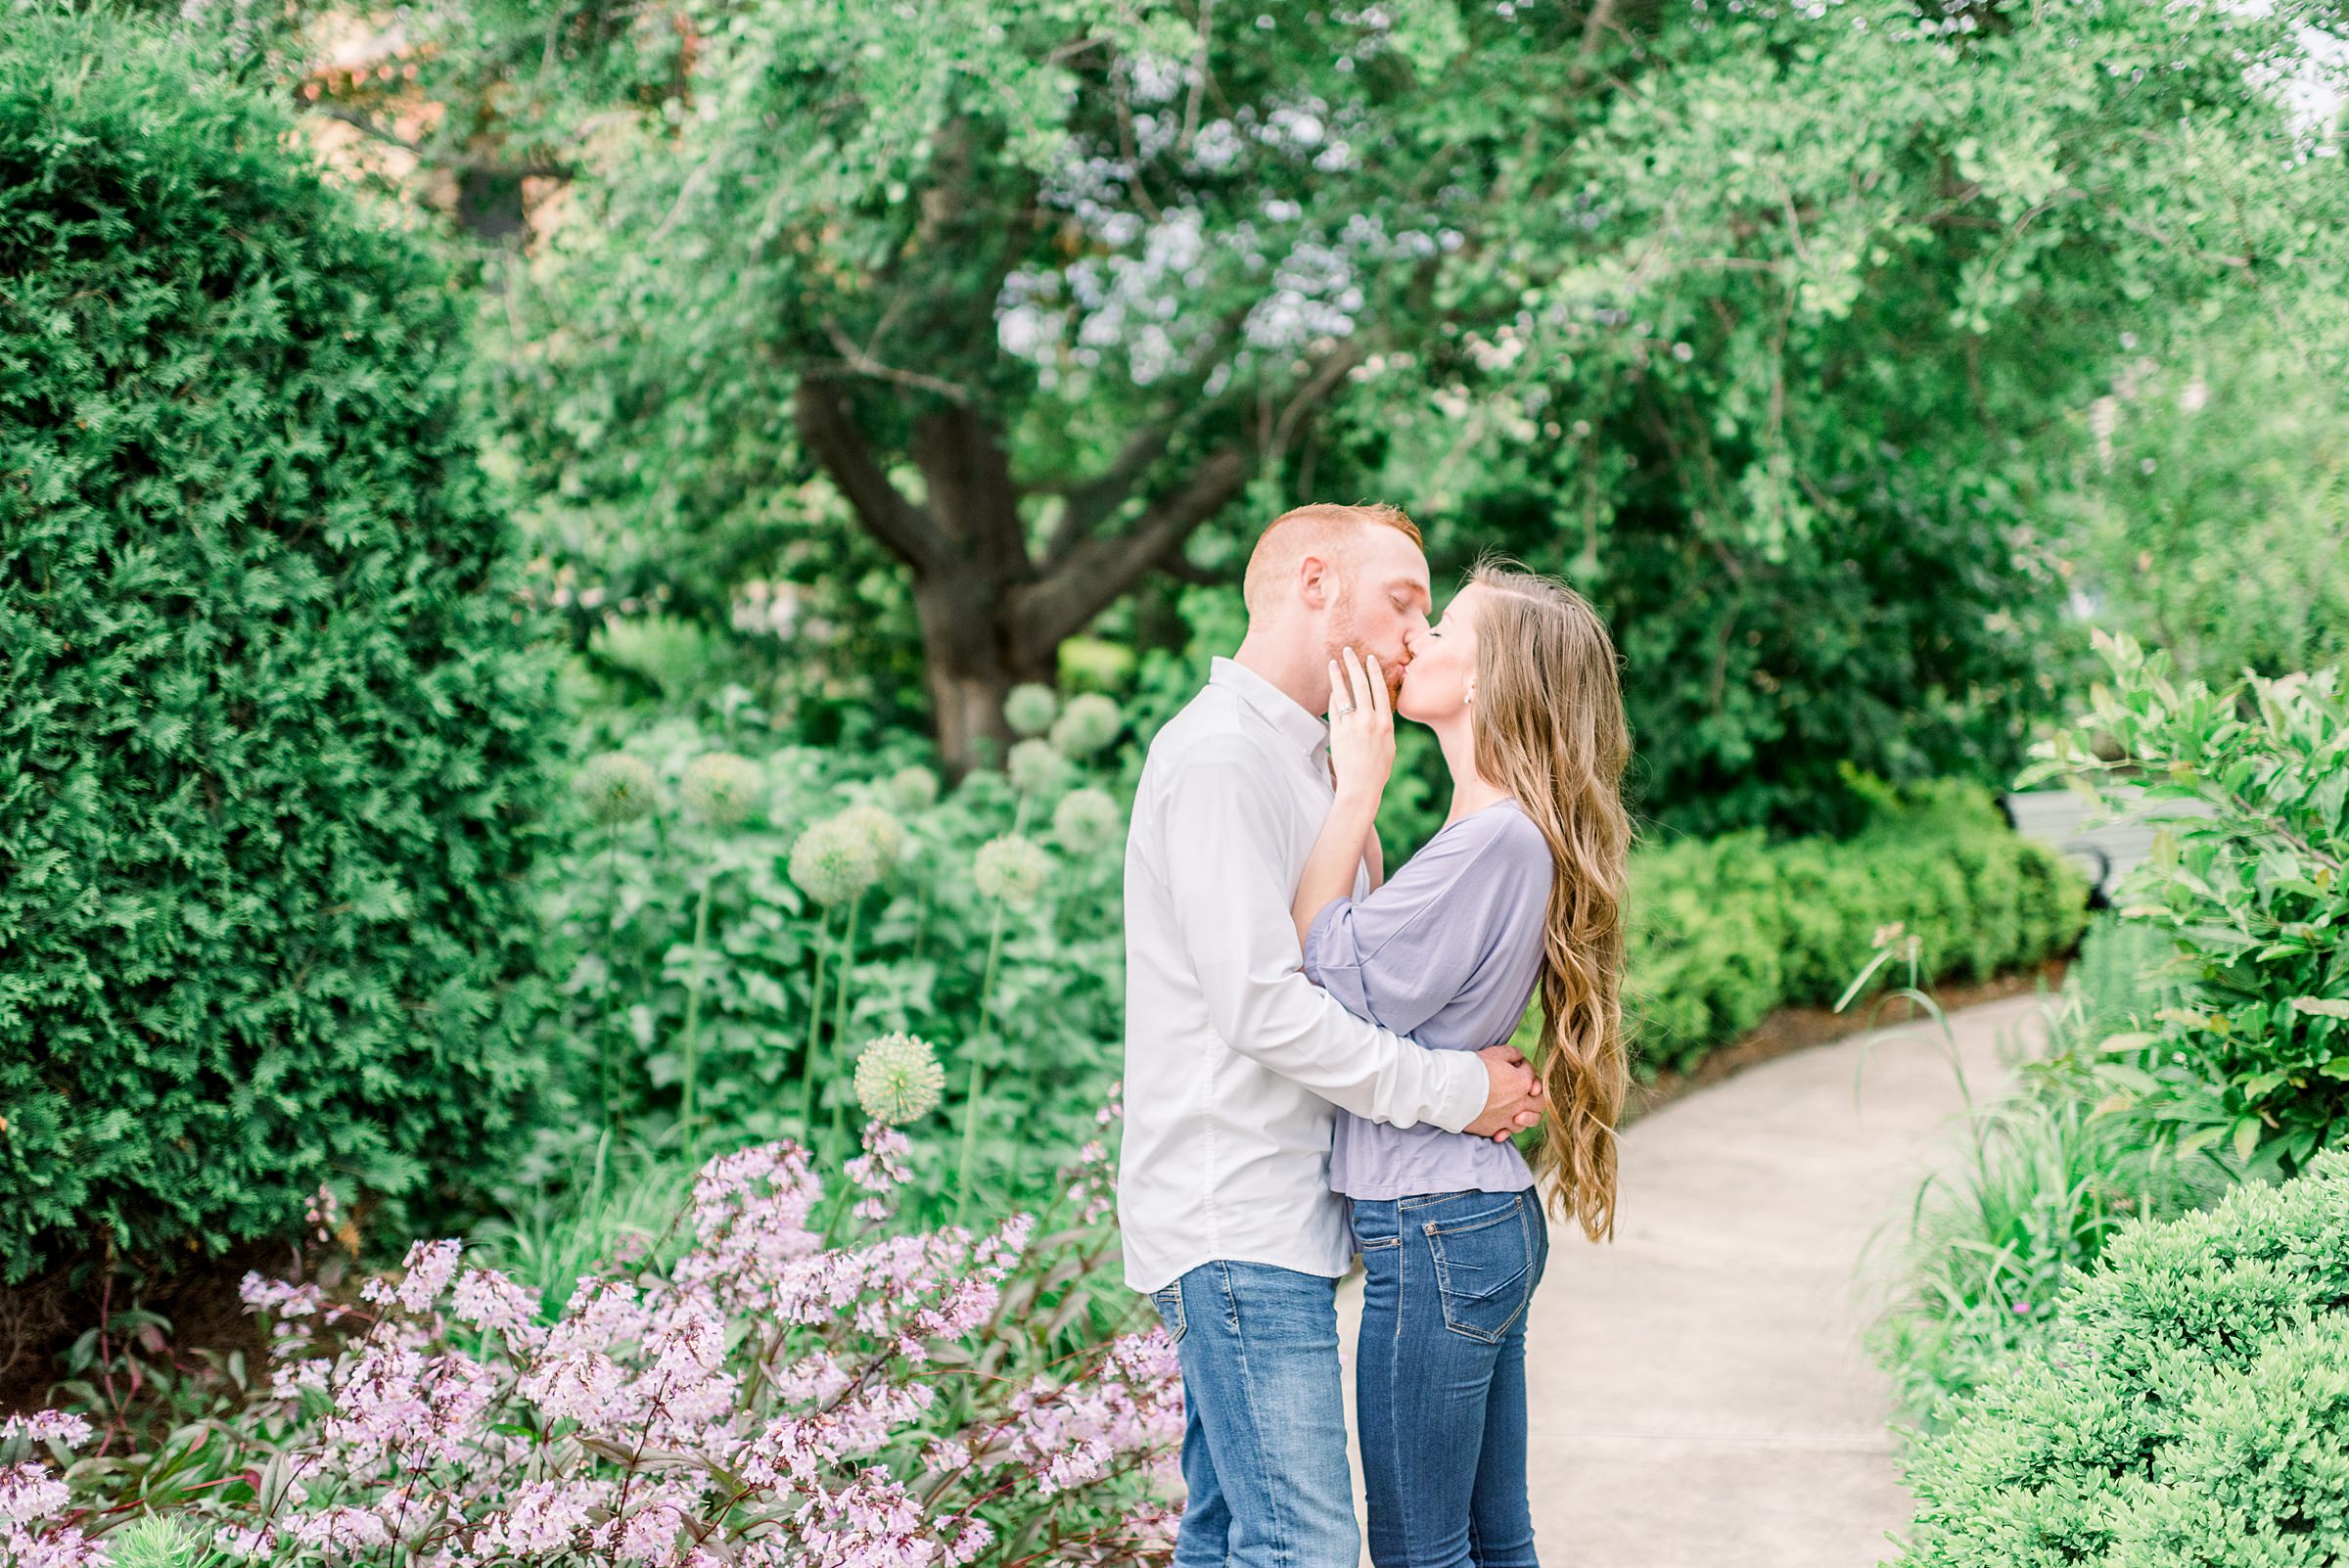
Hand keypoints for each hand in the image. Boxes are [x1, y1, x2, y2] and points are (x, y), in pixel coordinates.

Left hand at [1326, 646, 1394, 803]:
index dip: (1374, 672)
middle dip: (1354, 666)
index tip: (1369, 659)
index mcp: (1385, 722)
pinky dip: (1333, 697)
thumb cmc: (1378, 768)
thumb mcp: (1389, 743)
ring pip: (1344, 694)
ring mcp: (1352, 726)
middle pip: (1361, 685)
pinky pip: (1334, 709)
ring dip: (1338, 676)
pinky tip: (1331, 688)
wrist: (1362, 786)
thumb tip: (1378, 709)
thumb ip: (1383, 724)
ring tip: (1333, 663)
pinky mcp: (1337, 733)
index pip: (1379, 689)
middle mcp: (1369, 721)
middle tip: (1348, 651)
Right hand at [1463, 1045, 1544, 1141]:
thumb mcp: (1493, 1053)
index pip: (1531, 1073)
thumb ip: (1510, 1053)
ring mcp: (1507, 1118)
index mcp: (1522, 1083)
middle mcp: (1519, 1103)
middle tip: (1523, 1090)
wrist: (1452, 1091)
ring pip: (1525, 1122)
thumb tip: (1518, 1056)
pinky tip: (1501, 1128)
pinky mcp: (1493, 1129)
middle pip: (1539, 1104)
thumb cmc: (1472, 1069)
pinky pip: (1507, 1133)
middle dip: (1534, 1096)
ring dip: (1523, 1116)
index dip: (1522, 1066)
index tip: (1512, 1064)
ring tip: (1514, 1111)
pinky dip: (1506, 1131)